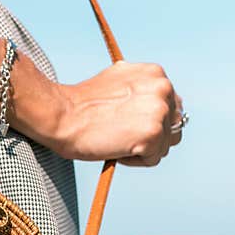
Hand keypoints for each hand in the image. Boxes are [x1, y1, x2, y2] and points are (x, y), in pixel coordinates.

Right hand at [50, 61, 182, 166]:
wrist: (62, 115)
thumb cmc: (81, 105)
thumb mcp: (118, 82)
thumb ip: (141, 89)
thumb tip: (155, 103)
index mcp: (156, 74)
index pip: (170, 107)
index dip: (147, 121)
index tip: (125, 123)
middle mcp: (163, 89)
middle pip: (172, 128)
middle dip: (149, 137)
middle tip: (120, 134)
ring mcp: (160, 112)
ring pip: (164, 145)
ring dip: (142, 149)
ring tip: (116, 140)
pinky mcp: (153, 134)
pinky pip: (152, 159)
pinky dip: (133, 160)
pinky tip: (115, 148)